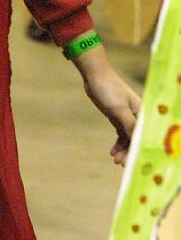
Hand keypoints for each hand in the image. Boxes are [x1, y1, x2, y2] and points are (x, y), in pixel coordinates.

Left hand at [72, 43, 139, 164]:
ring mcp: (127, 116)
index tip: (136, 162)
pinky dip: (118, 143)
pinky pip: (120, 134)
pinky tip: (112, 152)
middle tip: (121, 164)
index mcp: (141, 112)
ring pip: (128, 137)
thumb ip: (129, 125)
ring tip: (115, 160)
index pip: (144, 134)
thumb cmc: (108, 88)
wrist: (94, 75)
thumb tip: (140, 141)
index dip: (142, 149)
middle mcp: (137, 115)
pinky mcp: (117, 116)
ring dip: (123, 149)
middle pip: (136, 138)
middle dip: (130, 151)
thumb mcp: (118, 109)